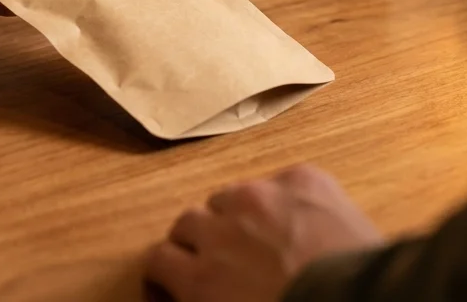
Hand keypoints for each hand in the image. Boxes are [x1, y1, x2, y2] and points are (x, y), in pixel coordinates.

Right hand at [145, 165, 382, 301]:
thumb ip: (209, 299)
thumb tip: (201, 293)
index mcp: (202, 278)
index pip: (158, 258)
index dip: (168, 269)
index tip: (179, 278)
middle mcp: (221, 228)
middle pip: (187, 220)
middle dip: (200, 239)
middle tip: (226, 259)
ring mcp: (261, 195)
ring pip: (230, 195)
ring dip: (239, 215)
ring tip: (268, 238)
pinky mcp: (303, 177)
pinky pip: (280, 181)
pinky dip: (287, 200)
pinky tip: (308, 224)